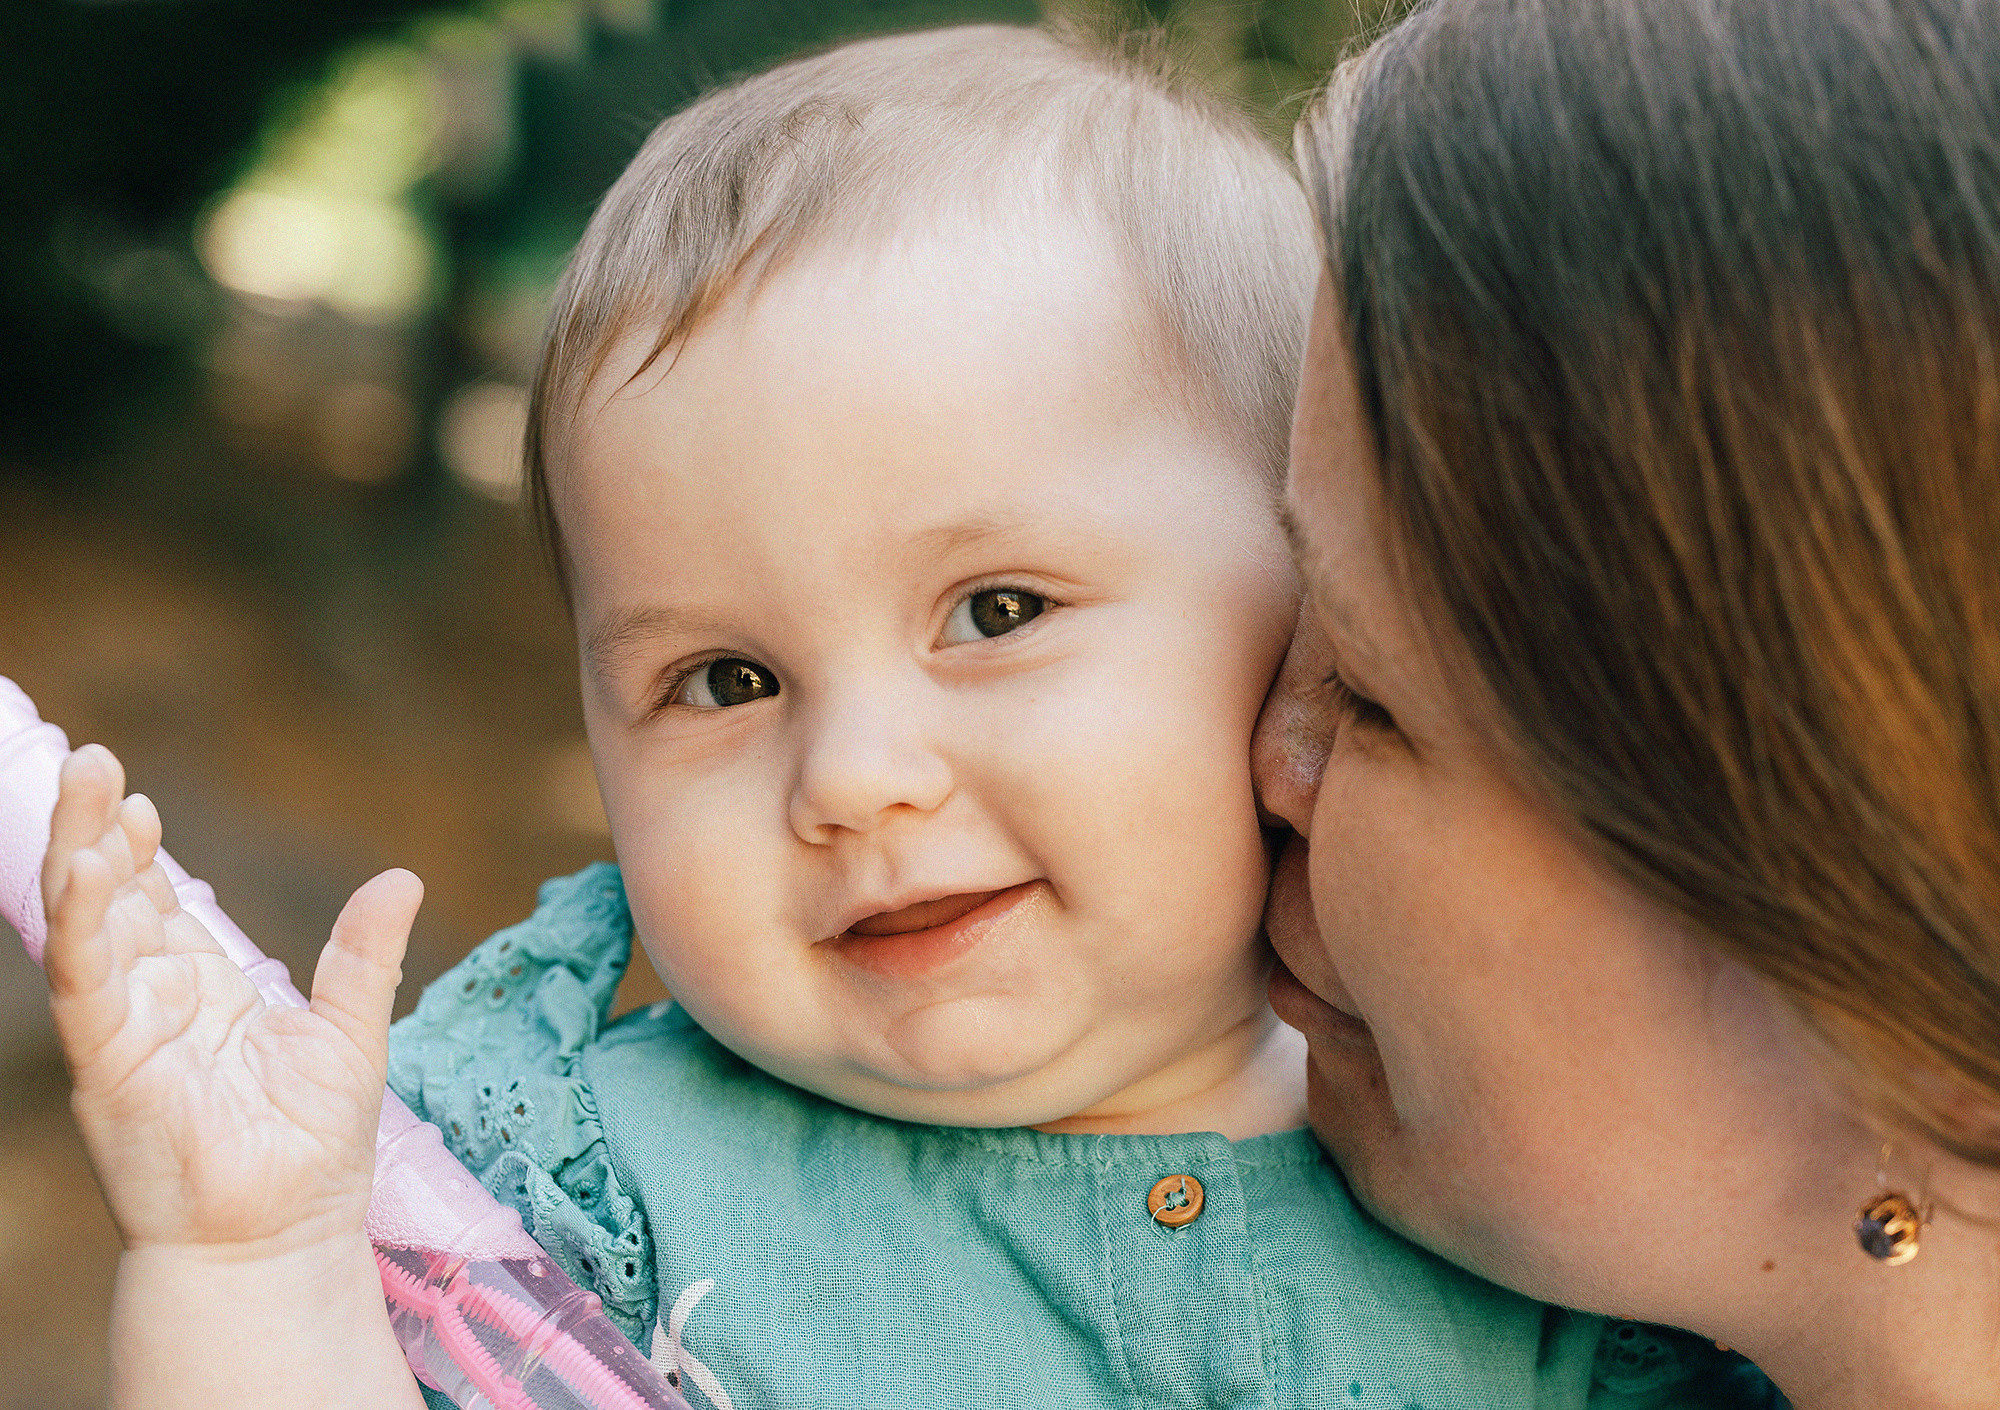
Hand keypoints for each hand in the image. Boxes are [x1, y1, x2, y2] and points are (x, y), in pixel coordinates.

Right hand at [41, 743, 423, 1255]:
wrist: (282, 1237)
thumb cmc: (311, 1152)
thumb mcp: (351, 1032)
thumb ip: (365, 955)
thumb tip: (404, 878)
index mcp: (200, 990)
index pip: (157, 904)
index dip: (142, 851)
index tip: (142, 800)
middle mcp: (151, 1001)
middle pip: (112, 897)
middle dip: (97, 828)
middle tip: (93, 760)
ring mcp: (123, 1027)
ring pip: (88, 921)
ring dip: (78, 849)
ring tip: (84, 778)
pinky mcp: (108, 1059)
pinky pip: (84, 978)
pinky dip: (82, 920)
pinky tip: (85, 866)